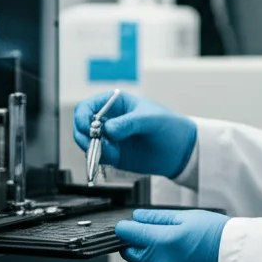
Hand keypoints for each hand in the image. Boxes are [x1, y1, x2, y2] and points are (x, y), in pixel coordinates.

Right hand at [73, 92, 196, 178]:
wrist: (180, 150)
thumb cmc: (168, 125)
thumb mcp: (151, 119)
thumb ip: (129, 122)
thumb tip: (108, 130)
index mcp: (114, 103)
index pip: (87, 106)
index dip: (81, 116)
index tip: (87, 127)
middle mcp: (108, 119)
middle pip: (81, 126)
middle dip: (83, 135)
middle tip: (94, 143)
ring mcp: (109, 138)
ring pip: (86, 143)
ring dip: (92, 148)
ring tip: (110, 152)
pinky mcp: (113, 154)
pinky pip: (97, 156)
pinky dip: (99, 158)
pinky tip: (114, 157)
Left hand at [116, 209, 230, 261]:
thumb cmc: (216, 237)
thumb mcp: (186, 217)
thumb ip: (156, 218)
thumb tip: (136, 218)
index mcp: (158, 243)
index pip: (125, 233)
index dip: (127, 226)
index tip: (132, 225)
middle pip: (128, 254)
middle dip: (135, 244)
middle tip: (155, 237)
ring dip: (146, 260)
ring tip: (170, 252)